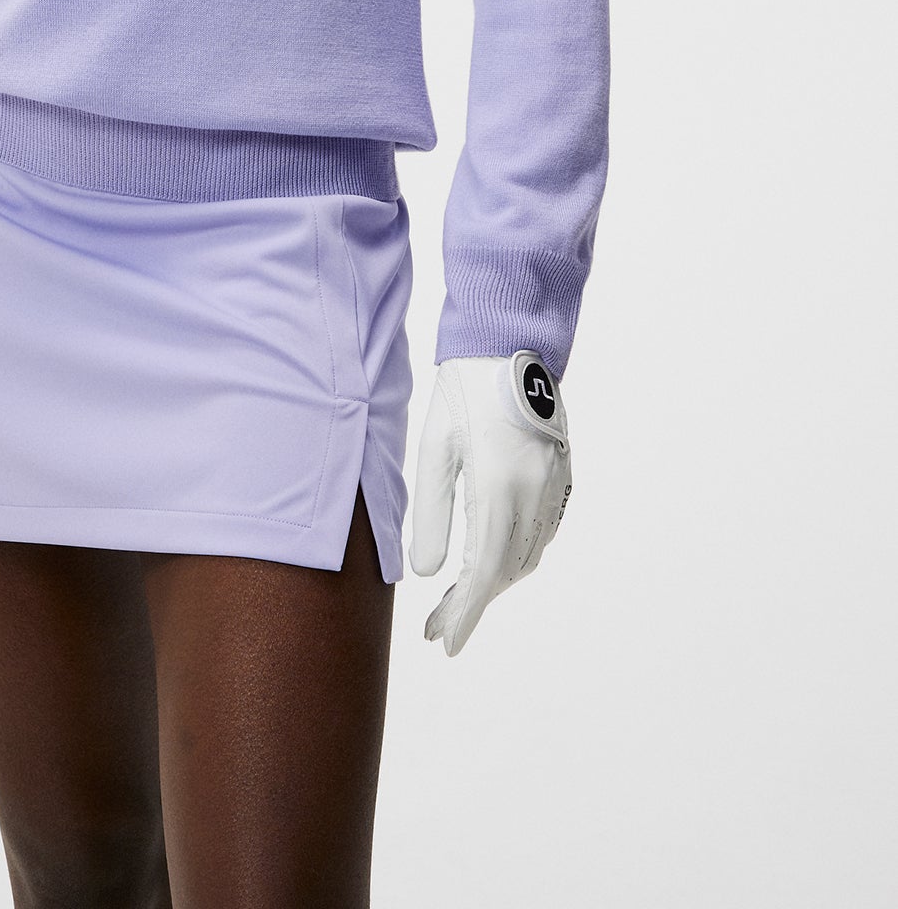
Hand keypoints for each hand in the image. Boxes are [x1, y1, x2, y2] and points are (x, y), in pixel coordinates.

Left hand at [408, 352, 572, 656]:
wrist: (510, 342)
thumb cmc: (462, 390)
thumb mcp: (434, 447)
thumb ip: (429, 511)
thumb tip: (425, 572)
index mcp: (498, 485)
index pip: (482, 572)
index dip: (462, 614)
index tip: (442, 643)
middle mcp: (534, 492)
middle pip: (506, 572)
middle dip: (472, 605)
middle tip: (438, 626)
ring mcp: (553, 484)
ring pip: (527, 556)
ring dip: (495, 583)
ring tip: (457, 598)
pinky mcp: (562, 475)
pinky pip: (542, 533)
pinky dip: (517, 556)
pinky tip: (493, 560)